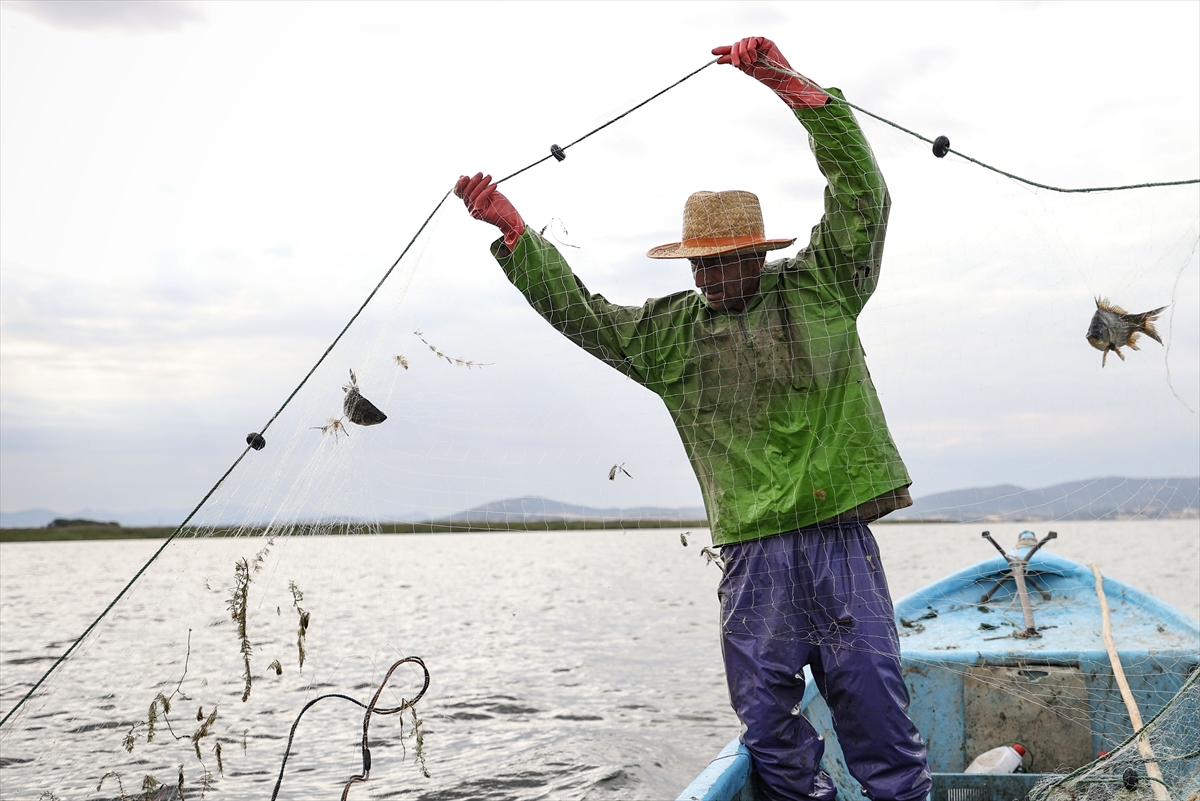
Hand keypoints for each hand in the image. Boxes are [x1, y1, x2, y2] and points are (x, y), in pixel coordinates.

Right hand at [454, 172, 525, 249]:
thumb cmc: (501, 205)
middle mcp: (470, 207)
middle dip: (473, 181)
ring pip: (473, 195)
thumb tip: (462, 176)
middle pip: (466, 192)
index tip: (465, 176)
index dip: (460, 184)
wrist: (511, 217)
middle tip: (481, 174)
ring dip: (482, 184)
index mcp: (470, 201)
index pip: (459, 192)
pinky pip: (479, 199)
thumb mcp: (487, 191)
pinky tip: (494, 186)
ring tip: (489, 177)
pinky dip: (486, 190)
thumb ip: (477, 185)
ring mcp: (473, 211)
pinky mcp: (479, 213)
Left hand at [711, 37, 826, 108]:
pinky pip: (752, 40)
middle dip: (734, 54)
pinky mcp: (764, 41)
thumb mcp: (744, 68)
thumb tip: (718, 59)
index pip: (732, 49)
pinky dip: (751, 49)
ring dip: (744, 53)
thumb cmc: (763, 74)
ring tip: (751, 62)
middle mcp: (750, 47)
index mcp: (745, 54)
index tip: (713, 52)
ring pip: (743, 42)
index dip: (723, 50)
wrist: (776, 78)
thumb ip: (732, 61)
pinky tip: (755, 57)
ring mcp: (757, 43)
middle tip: (737, 64)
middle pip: (736, 44)